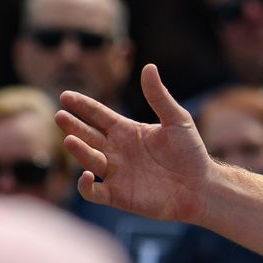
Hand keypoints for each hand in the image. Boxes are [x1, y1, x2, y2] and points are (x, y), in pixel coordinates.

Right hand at [57, 64, 214, 222]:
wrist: (201, 187)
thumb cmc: (191, 152)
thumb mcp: (177, 120)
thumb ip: (159, 96)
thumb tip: (148, 67)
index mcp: (127, 130)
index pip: (98, 115)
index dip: (82, 106)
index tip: (66, 96)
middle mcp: (116, 150)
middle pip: (88, 135)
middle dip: (73, 125)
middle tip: (60, 116)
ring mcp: (115, 173)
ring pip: (89, 160)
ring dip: (78, 151)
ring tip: (70, 140)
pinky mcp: (118, 195)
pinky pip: (94, 192)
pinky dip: (86, 186)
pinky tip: (87, 175)